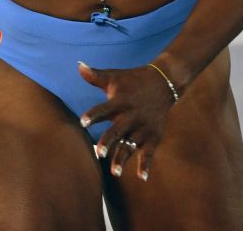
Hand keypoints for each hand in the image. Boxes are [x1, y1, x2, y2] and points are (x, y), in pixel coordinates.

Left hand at [78, 61, 177, 181]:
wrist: (164, 82)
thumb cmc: (133, 80)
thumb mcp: (115, 76)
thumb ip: (95, 76)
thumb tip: (78, 65)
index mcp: (119, 102)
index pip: (104, 109)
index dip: (93, 115)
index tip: (83, 121)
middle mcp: (131, 116)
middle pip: (118, 130)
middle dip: (109, 141)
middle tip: (99, 152)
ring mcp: (142, 127)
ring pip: (131, 145)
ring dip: (122, 158)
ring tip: (115, 172)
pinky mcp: (153, 135)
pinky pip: (149, 152)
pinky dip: (146, 165)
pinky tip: (142, 178)